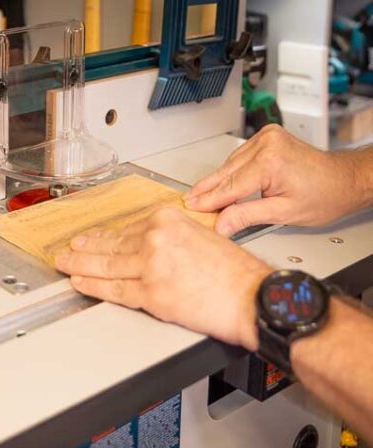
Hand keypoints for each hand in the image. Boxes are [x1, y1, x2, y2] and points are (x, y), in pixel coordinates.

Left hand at [55, 208, 271, 349]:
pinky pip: (113, 289)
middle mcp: (155, 238)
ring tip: (64, 264)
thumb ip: (168, 237)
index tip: (90, 238)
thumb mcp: (199, 235)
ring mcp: (150, 266)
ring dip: (79, 265)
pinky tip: (79, 282)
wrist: (252, 297)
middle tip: (67, 250)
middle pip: (111, 245)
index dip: (103, 236)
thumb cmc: (234, 272)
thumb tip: (143, 244)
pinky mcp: (150, 293)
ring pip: (106, 266)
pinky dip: (93, 286)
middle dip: (84, 249)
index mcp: (167, 220)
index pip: (126, 228)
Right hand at [185, 125, 370, 236]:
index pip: (230, 186)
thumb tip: (222, 223)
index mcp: (270, 162)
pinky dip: (231, 171)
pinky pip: (239, 156)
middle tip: (189, 202)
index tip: (192, 207)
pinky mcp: (267, 137)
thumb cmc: (326, 194)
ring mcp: (267, 138)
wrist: (345, 179)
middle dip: (208, 189)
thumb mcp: (284, 213)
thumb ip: (248, 216)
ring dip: (218, 180)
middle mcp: (267, 144)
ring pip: (230, 164)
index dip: (209, 200)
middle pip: (226, 172)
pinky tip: (223, 183)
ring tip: (203, 197)